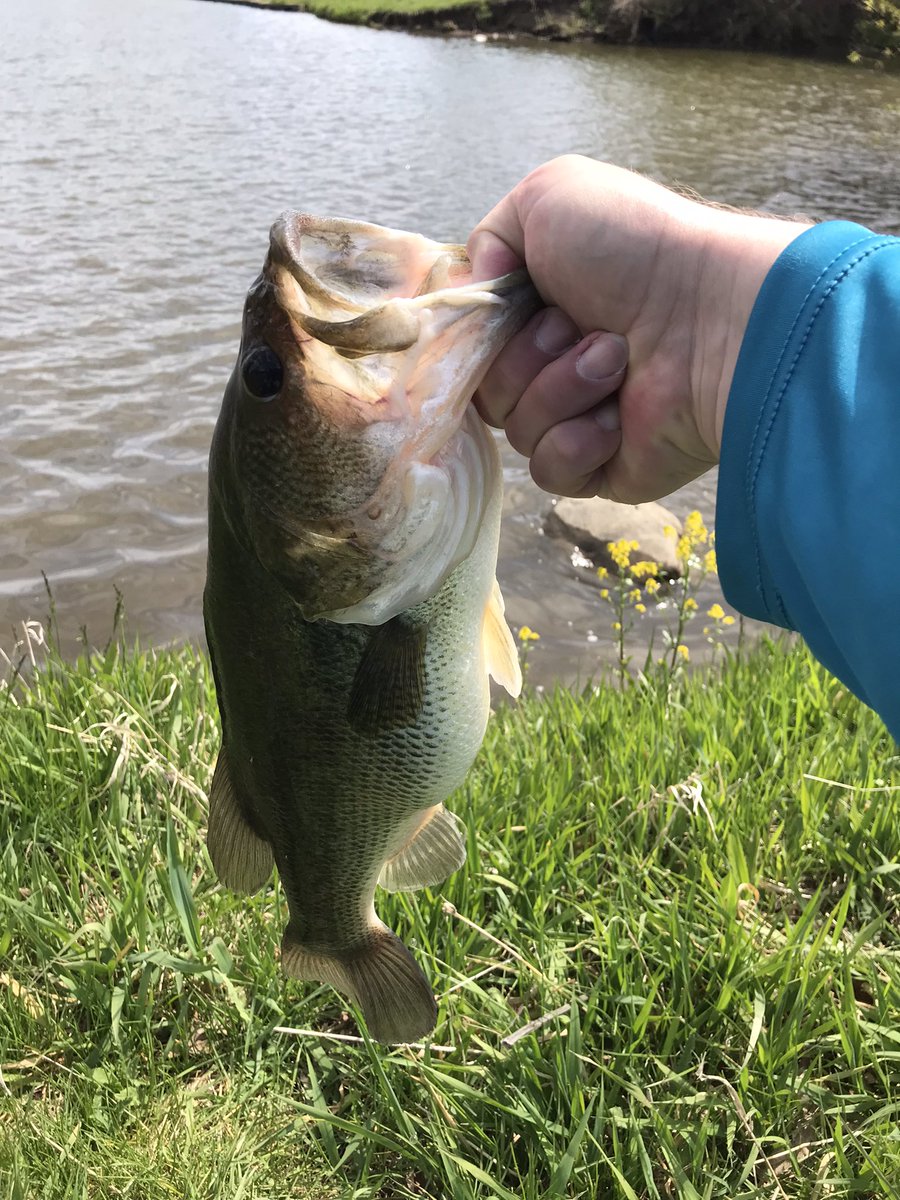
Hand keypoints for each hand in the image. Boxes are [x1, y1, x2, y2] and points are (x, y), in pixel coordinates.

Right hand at [468, 155, 807, 502]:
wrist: (709, 313)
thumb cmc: (635, 248)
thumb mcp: (547, 196)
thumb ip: (488, 237)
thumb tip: (478, 295)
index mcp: (542, 309)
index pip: (475, 344)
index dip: (482, 333)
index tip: (512, 305)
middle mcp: (558, 364)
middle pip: (488, 391)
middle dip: (525, 357)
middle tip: (579, 326)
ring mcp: (581, 418)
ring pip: (518, 431)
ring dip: (560, 389)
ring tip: (617, 360)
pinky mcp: (604, 468)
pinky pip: (551, 471)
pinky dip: (576, 441)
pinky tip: (617, 417)